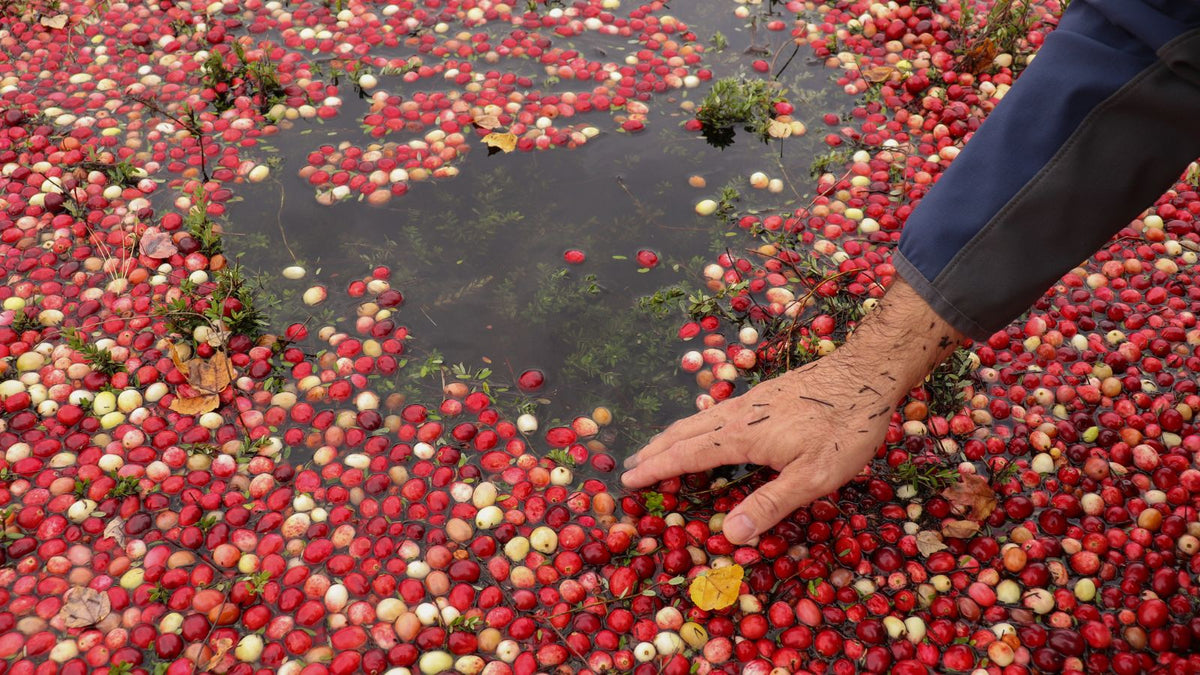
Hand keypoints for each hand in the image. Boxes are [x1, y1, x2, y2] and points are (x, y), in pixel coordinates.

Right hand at [620, 355, 895, 543]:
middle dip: (655, 450)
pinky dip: (694, 425)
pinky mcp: (764, 395)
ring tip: (656, 448)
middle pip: (684, 432)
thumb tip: (728, 534)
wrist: (866, 375)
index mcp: (741, 436)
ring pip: (699, 418)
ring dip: (672, 436)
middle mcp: (737, 414)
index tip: (628, 479)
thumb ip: (769, 505)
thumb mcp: (812, 478)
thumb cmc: (843, 429)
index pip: (686, 455)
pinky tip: (704, 428)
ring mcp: (750, 401)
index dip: (656, 469)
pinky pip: (715, 412)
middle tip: (629, 466)